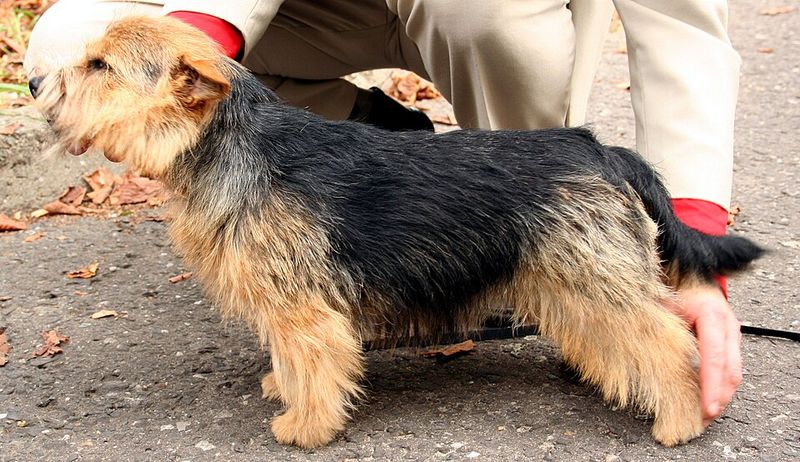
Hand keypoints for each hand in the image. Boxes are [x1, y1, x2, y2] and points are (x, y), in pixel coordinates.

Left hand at [665, 284, 741, 425]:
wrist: (690, 275)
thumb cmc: (672, 288)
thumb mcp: (661, 301)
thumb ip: (653, 322)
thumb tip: (628, 340)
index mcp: (711, 313)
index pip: (714, 354)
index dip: (710, 383)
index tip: (707, 407)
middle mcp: (727, 324)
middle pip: (730, 369)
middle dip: (719, 397)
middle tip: (703, 419)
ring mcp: (732, 334)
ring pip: (733, 372)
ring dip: (721, 396)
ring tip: (704, 417)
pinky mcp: (730, 343)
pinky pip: (729, 369)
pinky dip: (720, 388)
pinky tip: (707, 402)